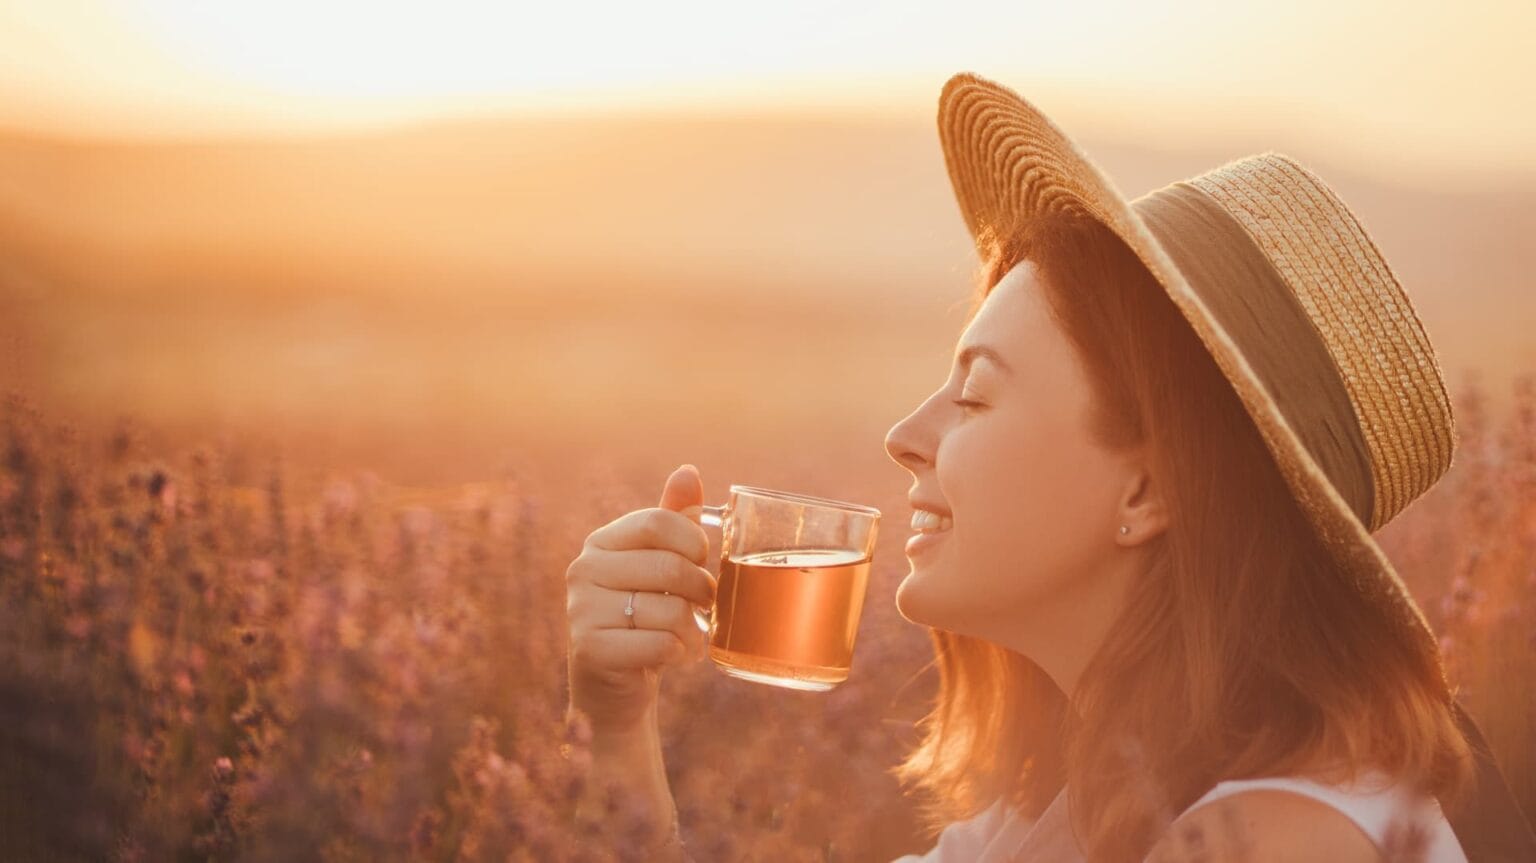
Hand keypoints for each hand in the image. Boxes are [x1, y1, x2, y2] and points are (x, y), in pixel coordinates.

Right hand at [565, 464, 716, 734]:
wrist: (613, 686)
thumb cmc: (643, 616)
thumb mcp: (657, 565)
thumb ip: (672, 520)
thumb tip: (687, 471)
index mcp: (602, 542)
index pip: (658, 522)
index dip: (694, 542)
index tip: (703, 561)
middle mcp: (584, 570)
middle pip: (669, 565)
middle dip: (702, 590)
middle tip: (705, 606)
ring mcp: (581, 610)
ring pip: (669, 609)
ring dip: (693, 629)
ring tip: (689, 636)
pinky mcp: (590, 649)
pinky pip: (659, 644)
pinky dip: (678, 653)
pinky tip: (672, 656)